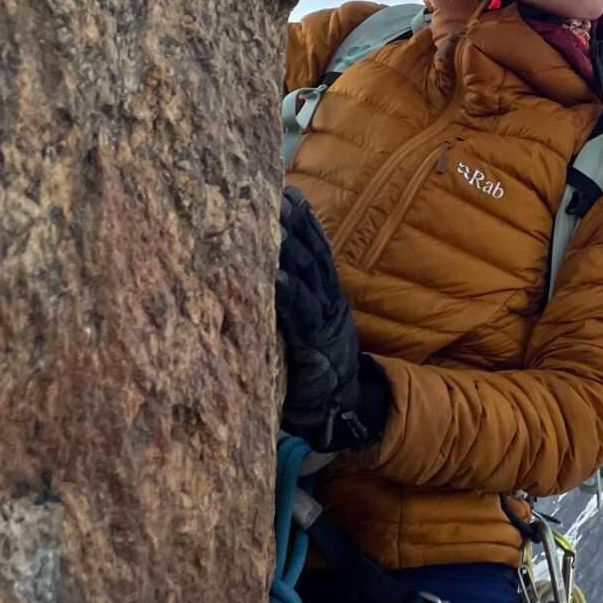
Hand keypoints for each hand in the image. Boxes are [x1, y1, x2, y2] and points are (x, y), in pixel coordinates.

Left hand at [274, 186, 389, 451]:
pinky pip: (300, 315)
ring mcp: (324, 323)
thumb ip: (292, 309)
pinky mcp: (314, 346)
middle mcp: (329, 303)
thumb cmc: (315, 374)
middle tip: (274, 193)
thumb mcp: (306, 334)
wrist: (342, 411)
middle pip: (311, 255)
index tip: (287, 191)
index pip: (316, 251)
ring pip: (307, 277)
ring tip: (269, 220)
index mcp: (327, 298)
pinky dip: (287, 292)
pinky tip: (273, 274)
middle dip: (294, 223)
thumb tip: (261, 279)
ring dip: (288, 248)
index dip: (304, 221)